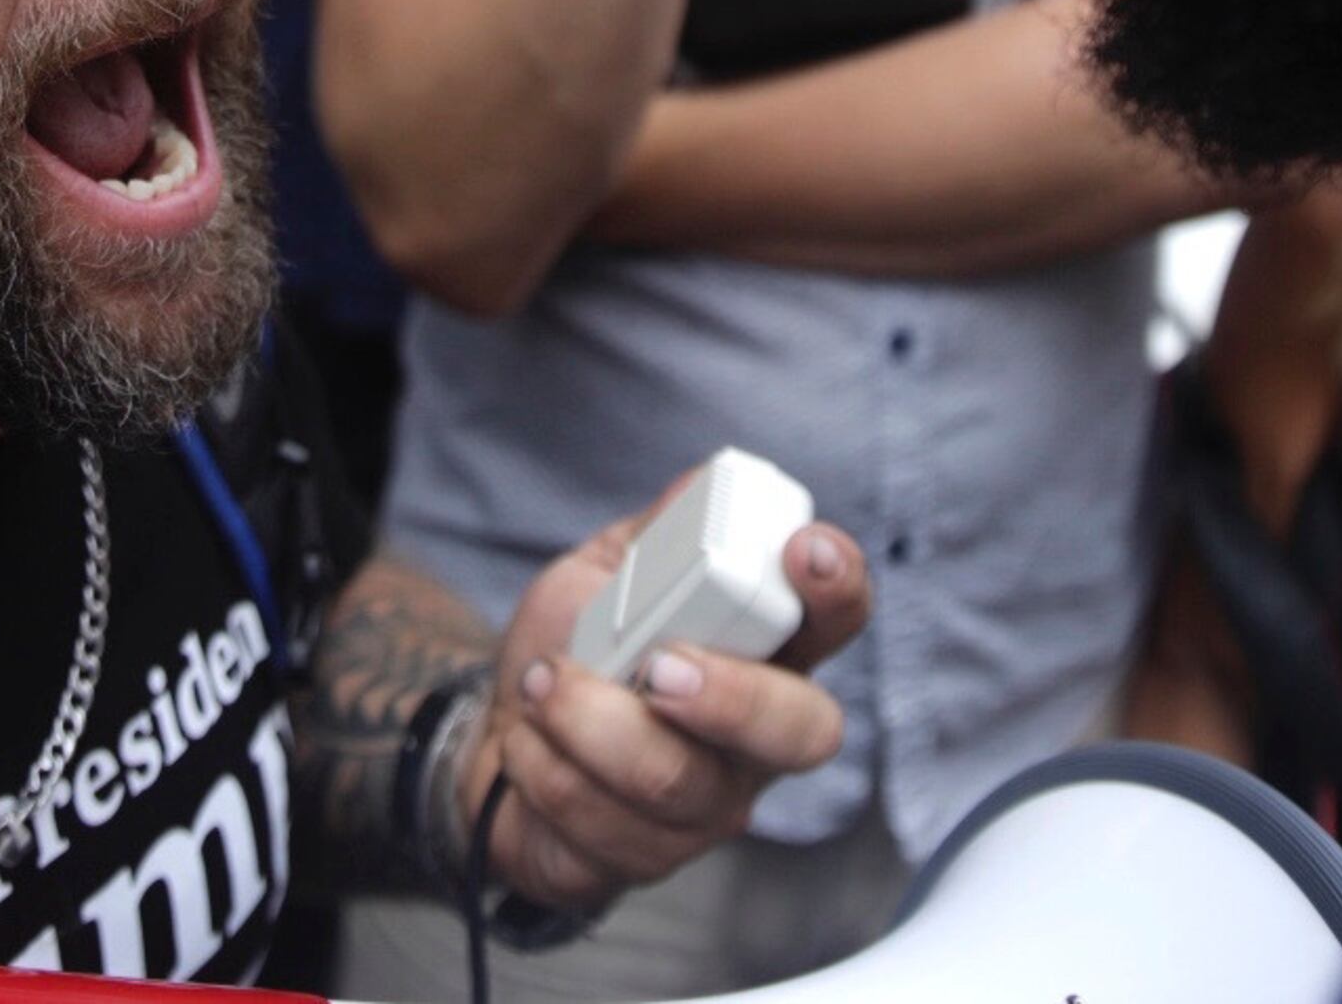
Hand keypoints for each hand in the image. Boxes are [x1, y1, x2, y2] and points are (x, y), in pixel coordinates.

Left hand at [460, 478, 870, 911]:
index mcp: (764, 648)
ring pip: (677, 782)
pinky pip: (602, 823)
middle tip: (658, 665)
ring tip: (543, 683)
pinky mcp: (645, 857)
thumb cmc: (574, 649)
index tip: (804, 550)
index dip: (838, 589)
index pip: (836, 620)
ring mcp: (707, 806)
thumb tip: (706, 484)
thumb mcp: (604, 574)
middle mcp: (756, 736)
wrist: (502, 732)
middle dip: (729, 695)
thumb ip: (656, 537)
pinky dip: (546, 764)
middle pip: (799, 732)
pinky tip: (529, 740)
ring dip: (587, 721)